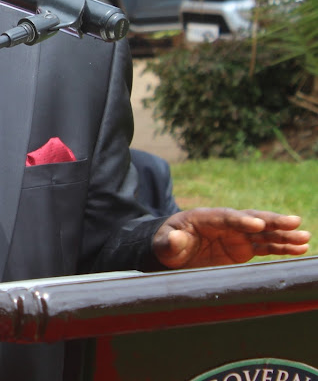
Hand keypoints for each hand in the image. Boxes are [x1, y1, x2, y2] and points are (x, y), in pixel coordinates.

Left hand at [153, 208, 310, 268]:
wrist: (173, 250)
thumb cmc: (166, 244)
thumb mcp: (162, 243)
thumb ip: (169, 241)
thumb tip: (175, 238)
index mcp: (205, 218)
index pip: (226, 217)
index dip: (241, 220)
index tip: (257, 225)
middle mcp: (225, 224)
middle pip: (251, 219)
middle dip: (271, 221)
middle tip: (294, 222)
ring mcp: (236, 235)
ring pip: (264, 233)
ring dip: (284, 235)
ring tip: (305, 238)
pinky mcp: (244, 248)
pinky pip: (266, 246)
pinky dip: (282, 247)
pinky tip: (299, 248)